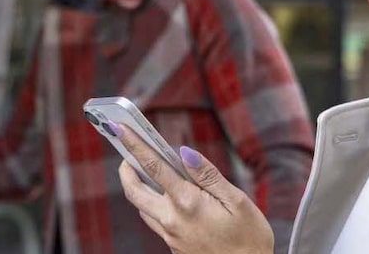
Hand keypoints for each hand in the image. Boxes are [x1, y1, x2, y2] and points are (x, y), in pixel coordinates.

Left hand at [112, 121, 273, 253]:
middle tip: (126, 154)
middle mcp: (172, 220)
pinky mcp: (174, 246)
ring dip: (138, 188)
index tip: (119, 127)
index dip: (134, 144)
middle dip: (126, 169)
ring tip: (144, 172)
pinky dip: (154, 205)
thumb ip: (208, 175)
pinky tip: (167, 199)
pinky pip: (155, 222)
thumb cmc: (250, 239)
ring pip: (142, 208)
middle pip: (134, 190)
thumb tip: (184, 153)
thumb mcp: (238, 201)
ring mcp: (170, 235)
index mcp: (188, 203)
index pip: (153, 166)